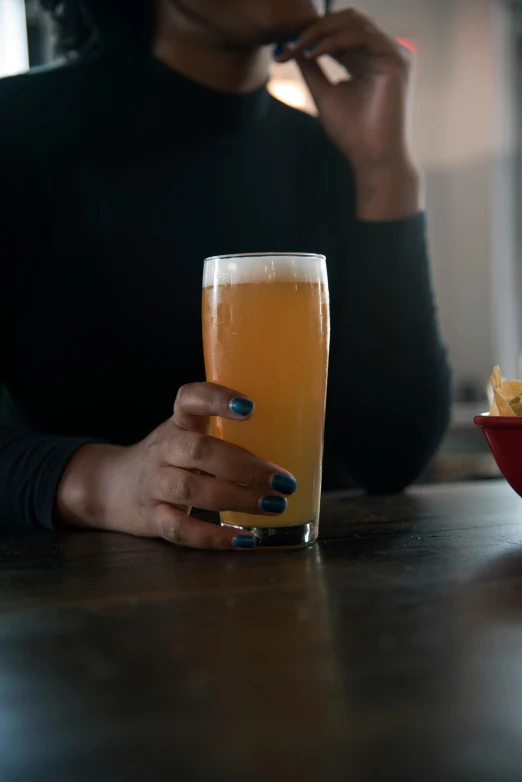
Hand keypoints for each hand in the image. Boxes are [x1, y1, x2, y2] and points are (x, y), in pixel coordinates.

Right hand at [57, 383, 295, 550]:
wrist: (110, 486)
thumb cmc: (169, 457)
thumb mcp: (187, 433)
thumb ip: (223, 432)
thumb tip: (294, 438)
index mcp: (177, 423)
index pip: (189, 399)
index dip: (217, 399)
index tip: (250, 407)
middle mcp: (163, 450)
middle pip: (198, 451)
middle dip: (244, 465)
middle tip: (283, 480)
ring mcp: (154, 484)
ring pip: (191, 488)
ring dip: (237, 498)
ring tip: (274, 505)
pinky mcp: (152, 518)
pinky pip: (181, 529)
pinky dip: (214, 536)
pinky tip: (244, 539)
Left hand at [275, 8, 421, 218]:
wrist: (373, 159)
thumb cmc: (353, 134)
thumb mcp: (324, 94)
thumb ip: (312, 69)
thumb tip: (292, 47)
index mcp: (365, 60)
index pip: (338, 33)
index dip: (311, 35)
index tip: (284, 49)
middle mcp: (380, 53)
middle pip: (346, 20)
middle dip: (314, 28)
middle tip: (289, 43)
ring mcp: (391, 54)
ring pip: (354, 22)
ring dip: (321, 31)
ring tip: (298, 47)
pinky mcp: (397, 60)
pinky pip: (363, 35)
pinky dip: (336, 40)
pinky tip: (315, 53)